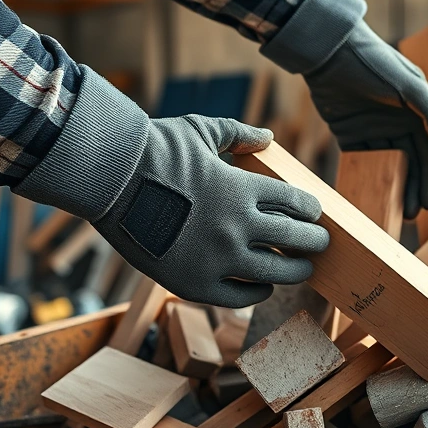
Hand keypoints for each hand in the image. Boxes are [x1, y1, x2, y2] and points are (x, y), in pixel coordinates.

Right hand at [93, 116, 328, 306]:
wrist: (106, 178)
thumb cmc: (152, 150)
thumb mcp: (201, 130)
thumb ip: (239, 135)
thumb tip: (268, 137)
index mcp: (244, 188)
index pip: (297, 204)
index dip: (311, 210)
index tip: (314, 214)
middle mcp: (238, 226)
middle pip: (296, 239)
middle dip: (315, 241)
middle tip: (321, 243)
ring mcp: (218, 258)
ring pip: (276, 272)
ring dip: (296, 271)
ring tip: (303, 269)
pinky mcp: (195, 283)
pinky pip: (240, 297)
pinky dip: (257, 292)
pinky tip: (263, 287)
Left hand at [304, 20, 427, 218]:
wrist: (330, 52)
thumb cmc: (375, 63)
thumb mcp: (409, 85)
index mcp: (419, 111)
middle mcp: (400, 123)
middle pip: (415, 162)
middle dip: (420, 186)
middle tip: (420, 210)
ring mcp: (376, 130)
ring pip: (392, 166)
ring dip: (400, 188)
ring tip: (404, 211)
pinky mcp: (351, 135)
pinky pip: (365, 161)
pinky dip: (371, 179)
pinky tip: (376, 196)